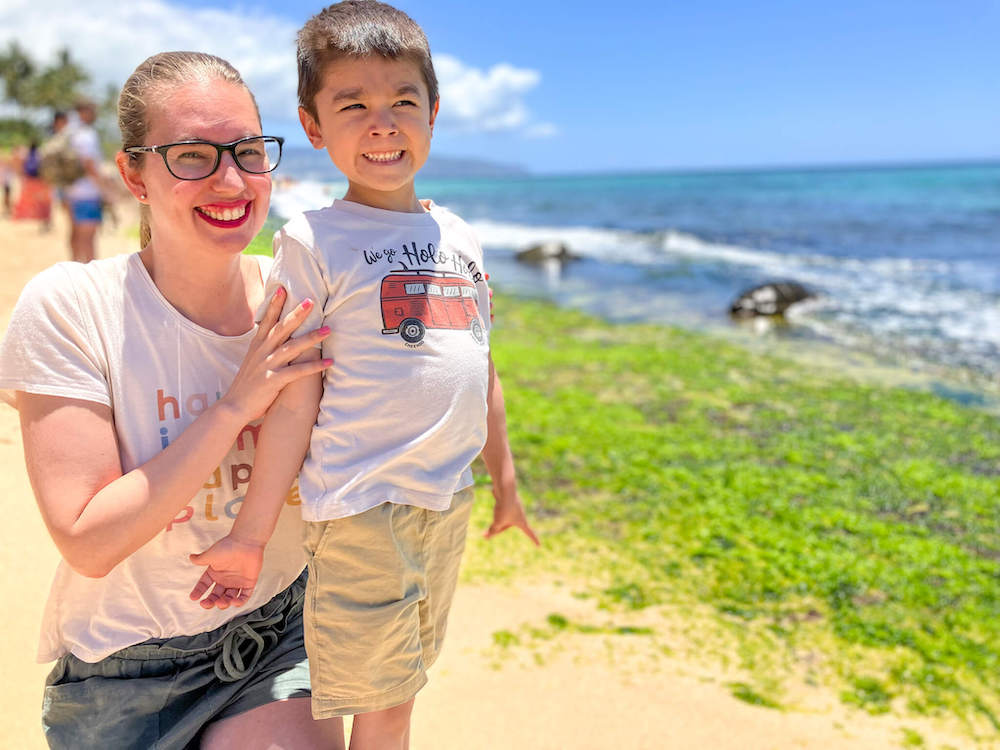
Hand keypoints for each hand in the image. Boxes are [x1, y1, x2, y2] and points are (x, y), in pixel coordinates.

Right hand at [189, 535, 264, 608]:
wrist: (246, 541)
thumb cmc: (228, 546)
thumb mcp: (211, 554)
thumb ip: (200, 559)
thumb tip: (191, 557)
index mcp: (215, 572)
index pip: (204, 585)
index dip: (198, 591)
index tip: (193, 598)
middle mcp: (225, 579)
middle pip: (215, 595)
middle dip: (210, 602)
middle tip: (205, 604)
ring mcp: (236, 582)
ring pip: (228, 598)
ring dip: (223, 603)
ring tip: (220, 603)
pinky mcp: (248, 583)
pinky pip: (244, 596)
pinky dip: (239, 602)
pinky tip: (233, 602)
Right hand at [220, 287, 330, 422]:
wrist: (233, 406)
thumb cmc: (248, 384)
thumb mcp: (254, 361)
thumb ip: (265, 348)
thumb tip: (275, 337)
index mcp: (257, 346)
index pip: (267, 321)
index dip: (275, 305)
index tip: (283, 289)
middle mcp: (262, 352)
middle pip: (282, 329)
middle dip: (297, 314)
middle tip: (311, 301)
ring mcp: (267, 365)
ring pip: (292, 347)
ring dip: (311, 338)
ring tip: (328, 330)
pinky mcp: (273, 380)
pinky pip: (297, 371)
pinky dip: (314, 366)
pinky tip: (329, 362)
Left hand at [485, 492, 540, 545]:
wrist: (505, 489)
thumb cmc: (504, 508)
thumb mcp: (497, 523)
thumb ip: (492, 531)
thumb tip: (487, 536)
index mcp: (522, 522)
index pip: (529, 533)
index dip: (534, 540)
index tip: (539, 546)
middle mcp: (520, 515)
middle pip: (507, 527)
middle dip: (496, 530)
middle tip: (485, 535)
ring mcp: (514, 508)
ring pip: (502, 518)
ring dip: (496, 518)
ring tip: (496, 510)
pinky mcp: (508, 502)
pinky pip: (500, 508)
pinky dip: (496, 506)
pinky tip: (496, 497)